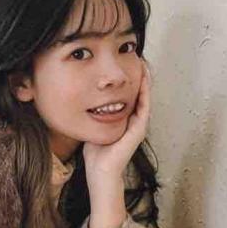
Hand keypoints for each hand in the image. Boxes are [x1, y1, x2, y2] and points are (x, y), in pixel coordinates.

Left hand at [83, 60, 151, 198]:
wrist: (100, 171)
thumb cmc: (95, 153)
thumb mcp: (93, 126)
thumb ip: (92, 114)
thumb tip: (82, 100)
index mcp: (124, 119)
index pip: (129, 94)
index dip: (129, 78)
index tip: (125, 62)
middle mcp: (133, 121)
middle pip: (139, 92)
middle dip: (138, 75)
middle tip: (136, 56)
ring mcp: (138, 125)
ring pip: (144, 96)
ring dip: (144, 80)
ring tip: (142, 62)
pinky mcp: (138, 130)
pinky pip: (144, 107)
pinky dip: (144, 92)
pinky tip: (143, 79)